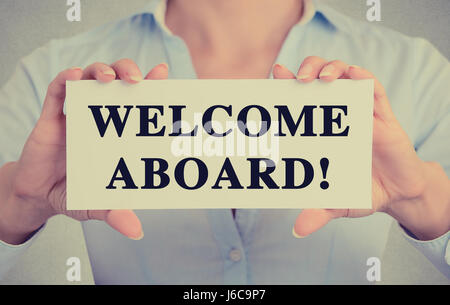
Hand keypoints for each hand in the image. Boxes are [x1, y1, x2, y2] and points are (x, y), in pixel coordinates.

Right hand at [0, 59, 168, 244]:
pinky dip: (65, 80)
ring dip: (100, 69)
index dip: (151, 85)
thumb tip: (137, 232)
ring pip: (89, 77)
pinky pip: (56, 91)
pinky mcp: (51, 118)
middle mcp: (99, 117)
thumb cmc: (75, 194)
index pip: (137, 102)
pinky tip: (73, 77)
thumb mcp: (97, 205)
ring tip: (109, 77)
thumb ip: (116, 213)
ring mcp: (76, 114)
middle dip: (127, 70)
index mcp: (117, 132)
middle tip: (136, 79)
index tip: (163, 73)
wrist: (39, 196)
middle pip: (116, 80)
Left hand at [273, 57, 449, 240]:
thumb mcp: (338, 203)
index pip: (302, 99)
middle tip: (298, 79)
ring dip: (333, 68)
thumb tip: (298, 230)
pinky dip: (364, 79)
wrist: (398, 193)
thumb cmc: (363, 192)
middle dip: (308, 69)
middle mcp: (339, 115)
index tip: (275, 75)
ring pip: (346, 75)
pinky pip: (374, 90)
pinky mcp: (384, 116)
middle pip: (320, 77)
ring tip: (323, 78)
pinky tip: (355, 76)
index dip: (287, 84)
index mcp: (323, 131)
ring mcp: (361, 112)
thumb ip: (319, 212)